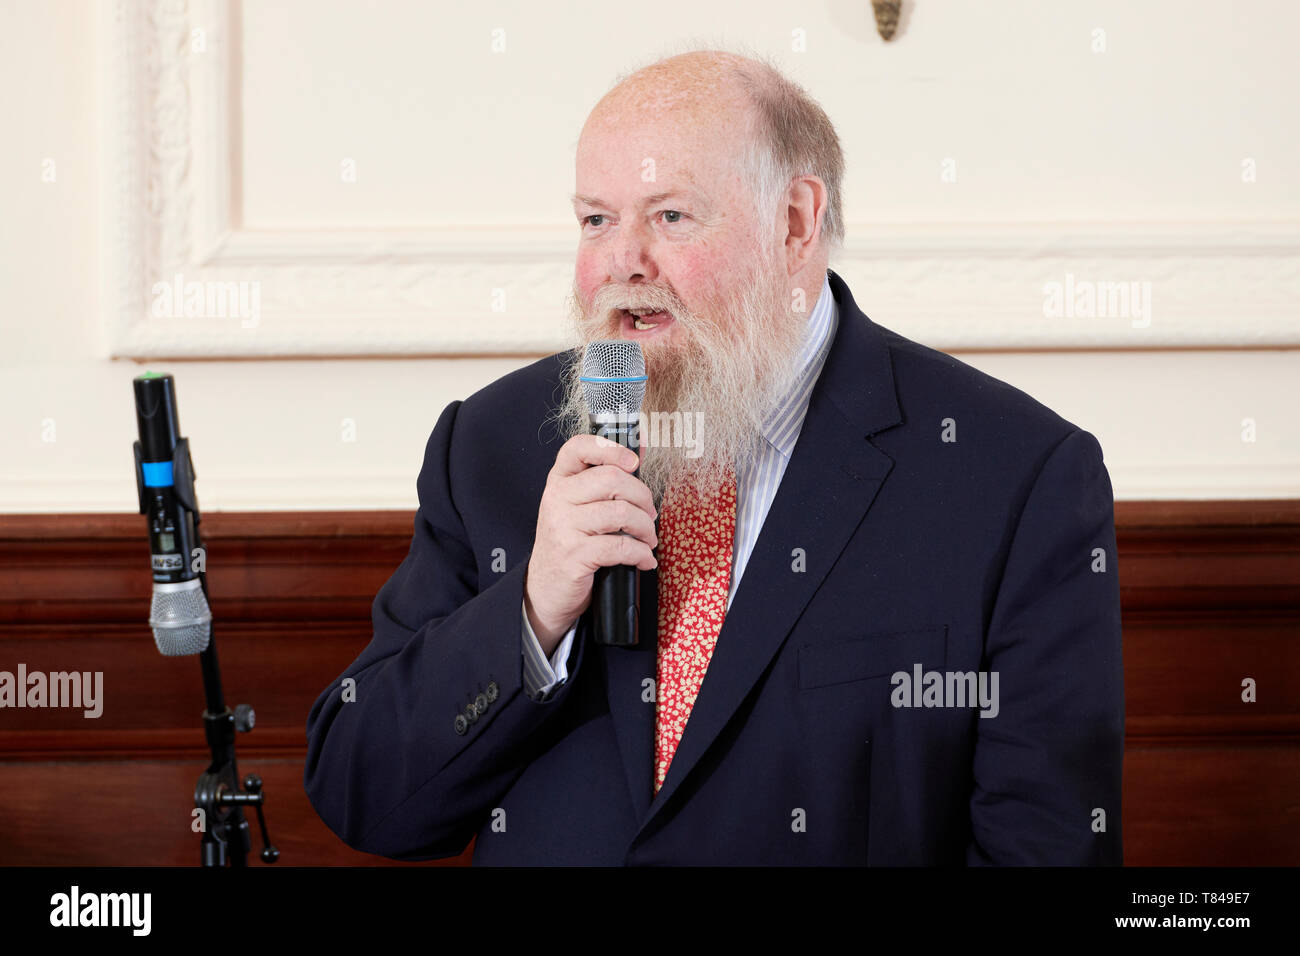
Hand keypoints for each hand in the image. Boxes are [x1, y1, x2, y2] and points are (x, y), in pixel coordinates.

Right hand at [524, 433, 657, 653]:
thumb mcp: (577, 506)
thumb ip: (602, 482)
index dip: (610, 448)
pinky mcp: (574, 554)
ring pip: (620, 512)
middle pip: (611, 479)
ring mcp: (563, 526)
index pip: (577, 447)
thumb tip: (639, 452)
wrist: (546, 587)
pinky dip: (641, 554)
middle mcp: (557, 498)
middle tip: (650, 514)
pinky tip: (645, 559)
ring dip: (645, 528)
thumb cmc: (570, 542)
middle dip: (642, 497)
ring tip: (648, 538)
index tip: (633, 462)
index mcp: (559, 481)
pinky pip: (620, 547)